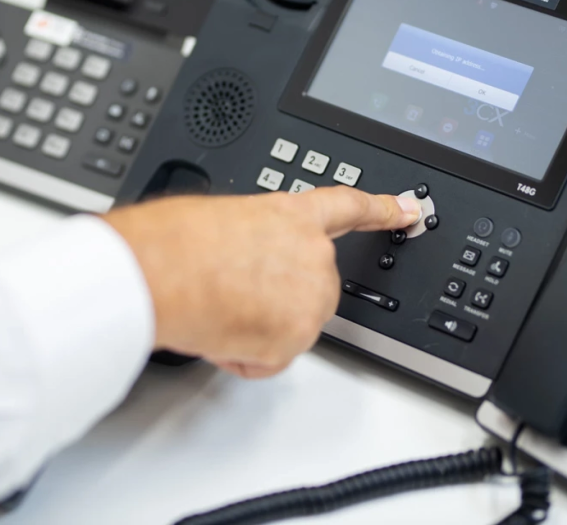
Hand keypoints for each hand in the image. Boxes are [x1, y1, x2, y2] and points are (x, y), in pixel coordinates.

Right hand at [105, 187, 422, 377]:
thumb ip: (251, 236)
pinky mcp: (295, 338)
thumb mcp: (219, 219)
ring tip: (216, 306)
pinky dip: (240, 354)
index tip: (409, 210)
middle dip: (277, 300)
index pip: (348, 208)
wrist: (158, 270)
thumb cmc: (170, 241)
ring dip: (255, 327)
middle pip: (312, 290)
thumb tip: (234, 257)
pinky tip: (217, 328)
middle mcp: (312, 254)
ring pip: (289, 328)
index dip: (382, 209)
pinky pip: (267, 359)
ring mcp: (309, 298)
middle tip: (230, 292)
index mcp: (291, 215)